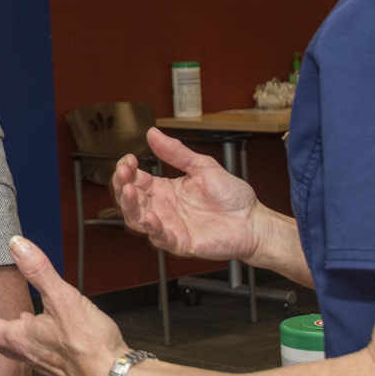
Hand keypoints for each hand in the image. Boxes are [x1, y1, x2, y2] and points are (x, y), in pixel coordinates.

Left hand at [0, 236, 127, 375]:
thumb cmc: (89, 346)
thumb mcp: (62, 298)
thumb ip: (39, 271)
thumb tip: (17, 246)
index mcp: (22, 338)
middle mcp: (30, 353)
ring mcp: (47, 362)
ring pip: (21, 347)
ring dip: (13, 334)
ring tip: (14, 322)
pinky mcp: (66, 366)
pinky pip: (41, 351)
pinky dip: (36, 339)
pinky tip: (50, 332)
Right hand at [115, 128, 262, 263]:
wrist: (253, 220)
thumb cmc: (232, 196)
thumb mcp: (203, 166)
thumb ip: (176, 152)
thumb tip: (153, 133)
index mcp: (166, 189)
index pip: (136, 179)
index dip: (127, 170)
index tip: (129, 159)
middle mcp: (163, 208)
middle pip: (130, 200)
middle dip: (122, 185)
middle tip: (124, 173)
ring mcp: (170, 226)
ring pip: (137, 220)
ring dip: (129, 206)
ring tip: (130, 191)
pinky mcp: (180, 242)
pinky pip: (160, 238)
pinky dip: (152, 229)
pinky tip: (150, 216)